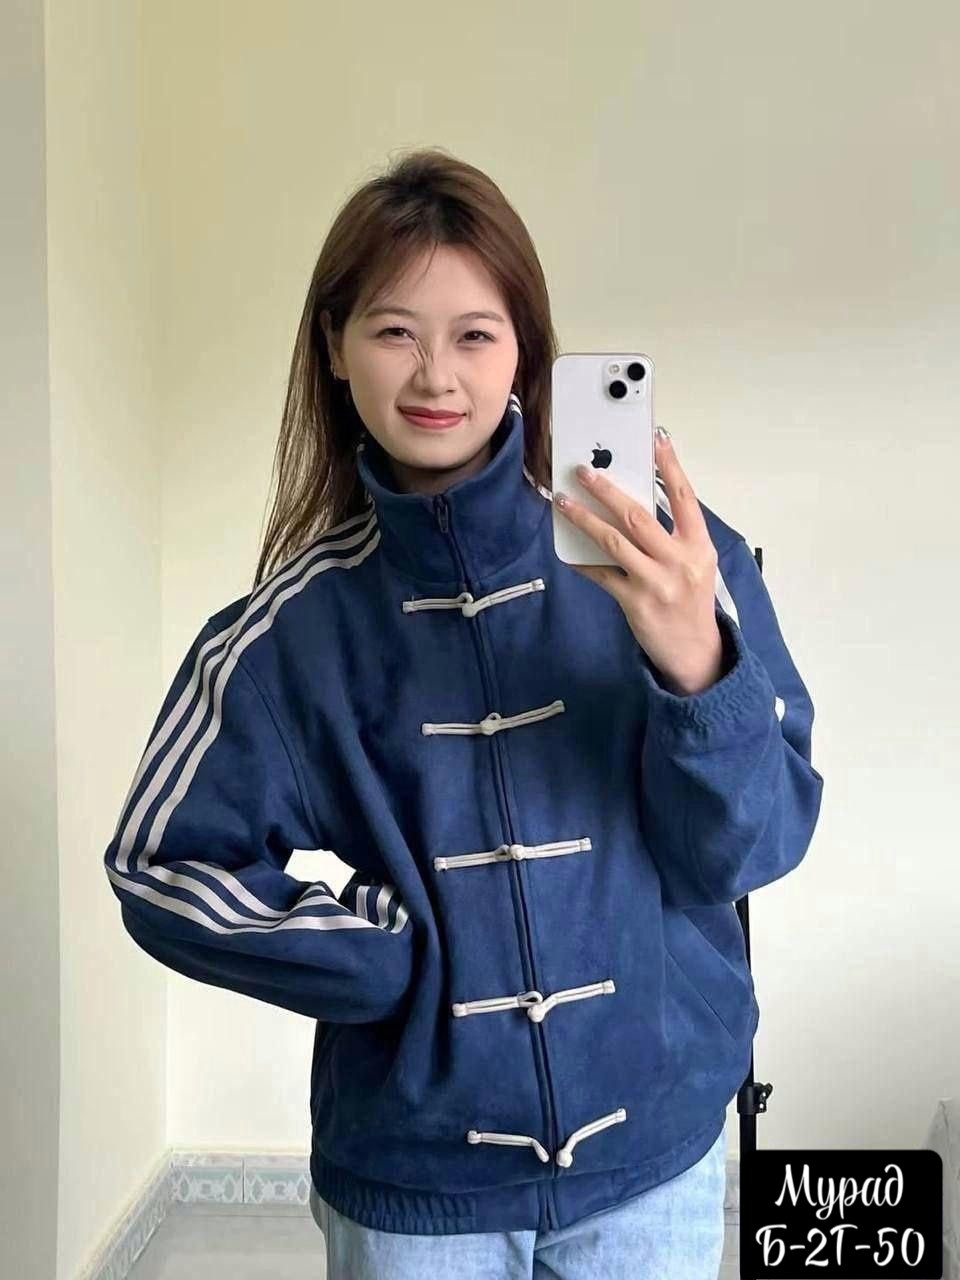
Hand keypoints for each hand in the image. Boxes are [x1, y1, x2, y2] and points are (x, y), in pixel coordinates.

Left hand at [554, 429, 724, 695]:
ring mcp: (656, 583)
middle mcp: (680, 561)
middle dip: (607, 490)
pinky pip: (602, 574)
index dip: (670, 467)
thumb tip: (635, 503)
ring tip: (564, 502)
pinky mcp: (635, 602)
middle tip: (584, 471)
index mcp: (699, 546)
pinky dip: (583, 561)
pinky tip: (568, 550)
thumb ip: (673, 536)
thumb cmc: (691, 602)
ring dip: (585, 519)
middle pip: (639, 516)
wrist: (696, 653)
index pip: (684, 498)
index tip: (655, 440)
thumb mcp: (695, 564)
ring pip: (614, 541)